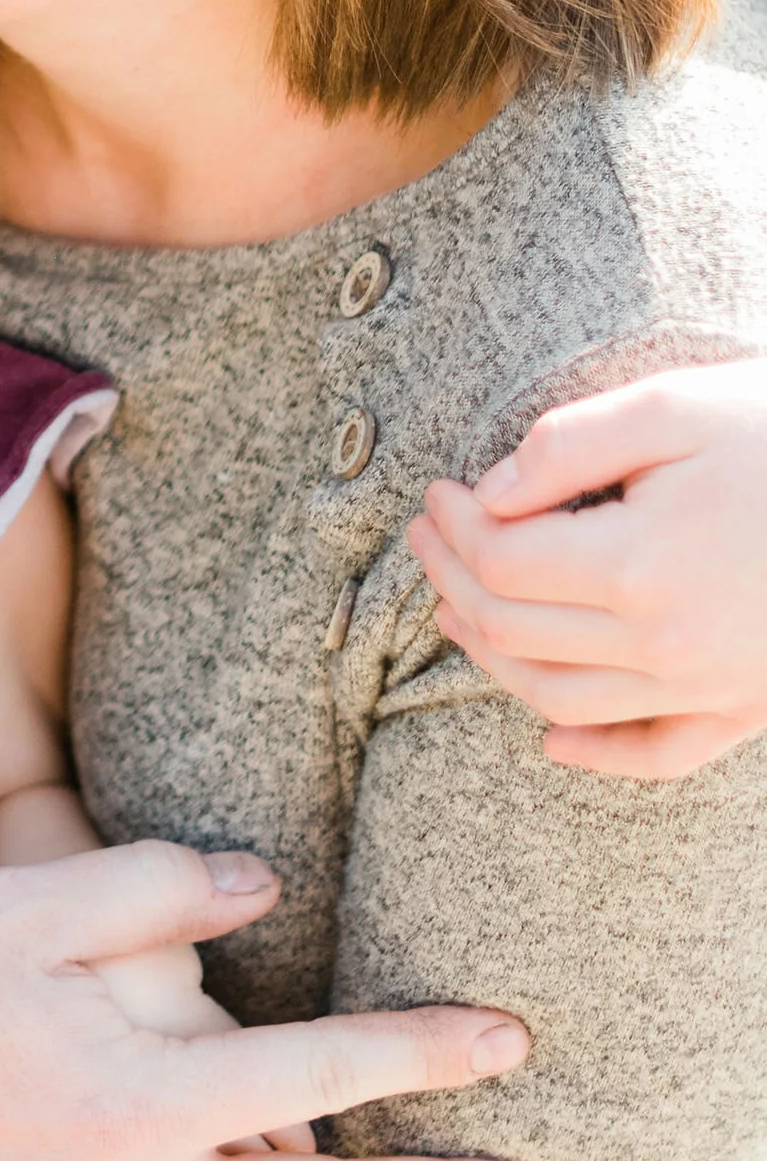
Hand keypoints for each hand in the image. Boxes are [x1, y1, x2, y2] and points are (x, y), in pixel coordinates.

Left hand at [410, 359, 766, 776]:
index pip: (502, 562)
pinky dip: (596, 753)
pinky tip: (552, 739)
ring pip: (562, 698)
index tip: (435, 490)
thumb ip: (570, 444)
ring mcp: (710, 686)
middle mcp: (667, 645)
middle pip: (516, 630)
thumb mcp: (675, 406)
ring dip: (494, 657)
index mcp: (641, 566)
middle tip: (426, 536)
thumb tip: (489, 492)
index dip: (451, 527)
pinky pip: (658, 754)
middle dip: (453, 581)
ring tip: (457, 609)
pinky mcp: (747, 705)